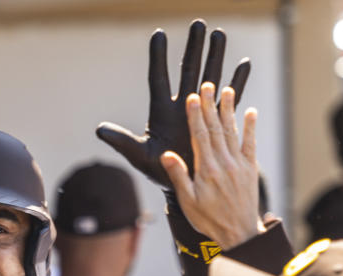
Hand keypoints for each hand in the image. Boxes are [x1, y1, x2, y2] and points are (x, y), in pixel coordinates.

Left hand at [97, 19, 249, 188]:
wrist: (186, 185)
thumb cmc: (160, 172)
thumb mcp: (139, 156)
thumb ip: (122, 142)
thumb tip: (99, 130)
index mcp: (162, 111)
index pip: (158, 78)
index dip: (158, 58)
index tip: (159, 34)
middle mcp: (182, 106)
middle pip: (188, 70)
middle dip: (193, 48)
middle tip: (198, 24)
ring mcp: (201, 111)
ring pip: (210, 78)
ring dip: (215, 57)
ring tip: (219, 34)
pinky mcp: (218, 121)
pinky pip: (229, 98)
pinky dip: (237, 82)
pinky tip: (243, 64)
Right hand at [161, 83, 262, 248]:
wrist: (239, 233)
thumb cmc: (208, 219)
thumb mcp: (187, 201)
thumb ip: (178, 176)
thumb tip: (167, 155)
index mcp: (206, 170)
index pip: (200, 136)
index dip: (195, 115)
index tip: (192, 98)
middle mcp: (224, 163)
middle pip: (216, 128)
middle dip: (210, 105)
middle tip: (207, 85)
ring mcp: (239, 164)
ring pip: (233, 131)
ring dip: (229, 109)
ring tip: (227, 89)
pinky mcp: (250, 169)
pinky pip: (250, 143)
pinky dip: (250, 127)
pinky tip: (250, 112)